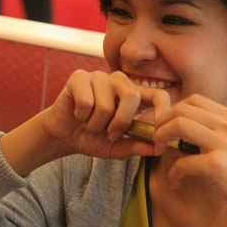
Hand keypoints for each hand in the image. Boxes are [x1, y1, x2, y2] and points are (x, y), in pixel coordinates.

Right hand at [41, 70, 170, 160]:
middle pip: (132, 95)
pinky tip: (78, 114)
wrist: (63, 135)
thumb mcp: (117, 147)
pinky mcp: (79, 77)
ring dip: (95, 124)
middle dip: (121, 122)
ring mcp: (100, 76)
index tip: (159, 127)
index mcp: (134, 96)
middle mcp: (120, 81)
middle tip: (110, 133)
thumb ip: (136, 146)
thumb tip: (158, 149)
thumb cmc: (92, 137)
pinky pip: (86, 101)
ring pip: (106, 105)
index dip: (162, 108)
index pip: (158, 95)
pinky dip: (82, 116)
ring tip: (89, 123)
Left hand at [152, 95, 226, 212]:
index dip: (173, 110)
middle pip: (182, 108)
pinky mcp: (218, 165)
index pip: (194, 99)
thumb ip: (216, 129)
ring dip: (161, 137)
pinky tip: (175, 182)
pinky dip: (173, 173)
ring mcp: (224, 143)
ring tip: (159, 151)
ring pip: (179, 125)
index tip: (165, 125)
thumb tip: (184, 123)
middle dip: (162, 122)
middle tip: (157, 138)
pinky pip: (182, 162)